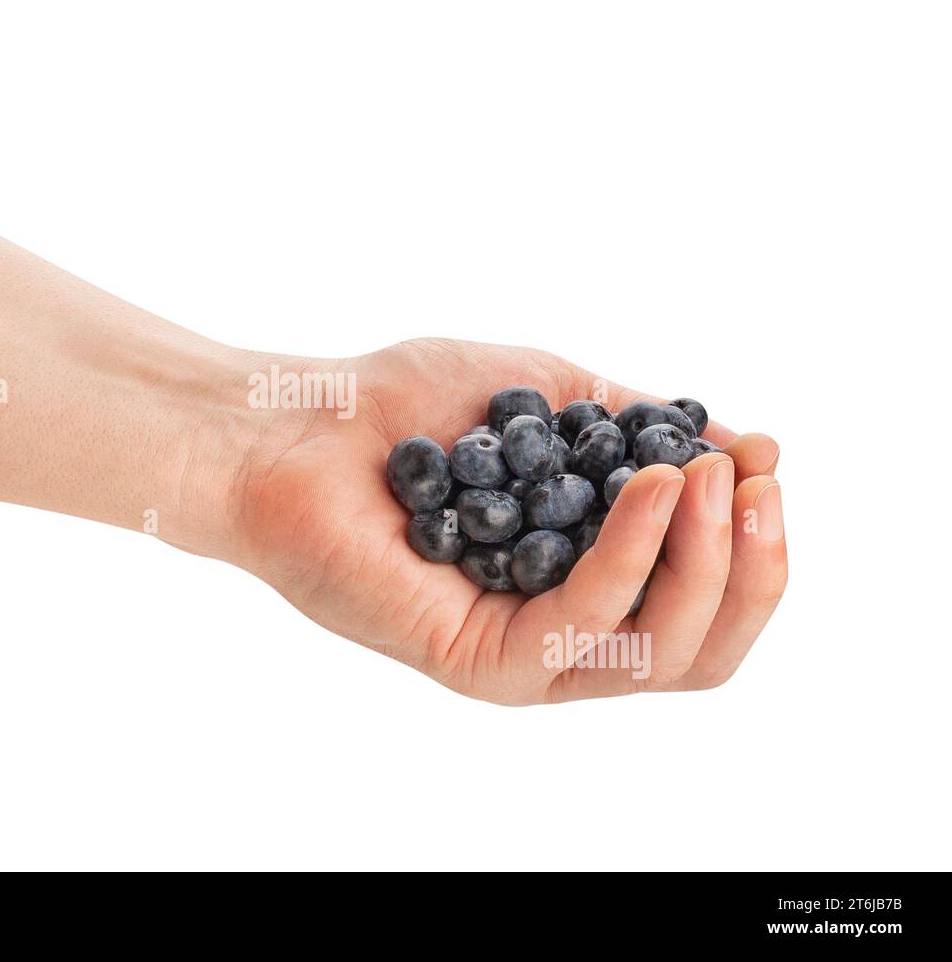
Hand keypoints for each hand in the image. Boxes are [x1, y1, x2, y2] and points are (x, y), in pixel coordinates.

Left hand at [236, 338, 786, 703]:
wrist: (302, 422)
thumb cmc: (411, 406)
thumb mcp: (557, 402)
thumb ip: (648, 436)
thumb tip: (761, 451)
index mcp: (584, 581)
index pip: (705, 601)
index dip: (754, 541)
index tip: (762, 462)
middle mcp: (560, 631)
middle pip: (701, 648)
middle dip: (752, 566)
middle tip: (751, 481)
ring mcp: (520, 656)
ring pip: (660, 656)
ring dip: (704, 562)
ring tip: (702, 477)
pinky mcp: (477, 662)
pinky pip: (583, 628)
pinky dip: (631, 554)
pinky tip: (648, 487)